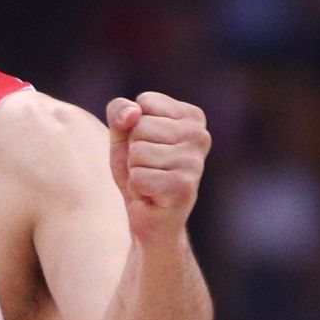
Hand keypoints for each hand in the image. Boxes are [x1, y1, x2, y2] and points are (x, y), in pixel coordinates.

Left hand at [106, 92, 209, 244]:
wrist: (150, 217)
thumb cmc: (140, 170)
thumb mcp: (123, 134)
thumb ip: (120, 111)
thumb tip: (133, 113)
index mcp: (192, 117)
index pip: (144, 102)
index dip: (133, 127)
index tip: (149, 146)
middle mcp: (200, 136)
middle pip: (140, 127)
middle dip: (133, 151)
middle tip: (149, 168)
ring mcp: (194, 162)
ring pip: (138, 152)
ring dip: (135, 171)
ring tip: (150, 182)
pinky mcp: (183, 187)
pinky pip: (138, 176)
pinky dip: (137, 188)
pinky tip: (152, 196)